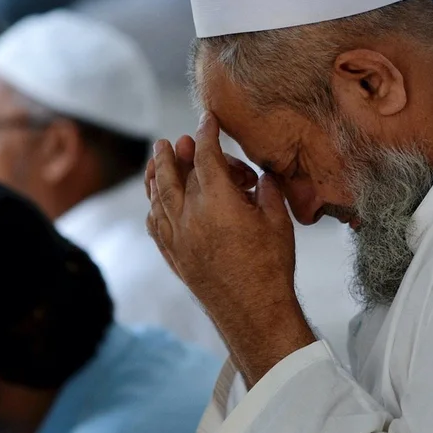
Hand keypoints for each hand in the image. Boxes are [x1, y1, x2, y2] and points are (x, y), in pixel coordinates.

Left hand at [145, 114, 314, 385]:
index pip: (206, 156)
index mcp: (218, 201)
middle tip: (174, 140)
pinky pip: (156, 224)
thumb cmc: (271, 267)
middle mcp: (191, 215)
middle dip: (174, 153)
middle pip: (174, 173)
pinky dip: (154, 207)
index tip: (208, 120)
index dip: (207, 134)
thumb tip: (260, 176)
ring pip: (158, 197)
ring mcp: (178, 237)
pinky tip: (157, 202)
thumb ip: (266, 190)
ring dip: (157, 175)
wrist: (253, 312)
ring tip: (157, 161)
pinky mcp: (173, 256)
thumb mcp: (278, 221)